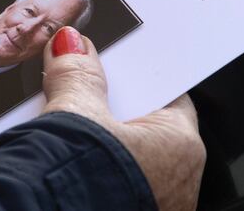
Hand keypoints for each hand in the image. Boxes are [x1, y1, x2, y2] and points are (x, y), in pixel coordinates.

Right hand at [42, 27, 205, 210]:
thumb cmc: (76, 179)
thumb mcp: (74, 113)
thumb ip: (76, 76)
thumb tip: (70, 47)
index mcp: (181, 144)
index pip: (164, 92)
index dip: (132, 77)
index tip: (108, 67)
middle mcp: (179, 181)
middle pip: (143, 125)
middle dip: (111, 111)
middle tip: (80, 95)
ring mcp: (154, 204)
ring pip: (126, 156)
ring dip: (98, 142)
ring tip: (65, 131)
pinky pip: (113, 180)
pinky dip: (90, 169)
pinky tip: (62, 160)